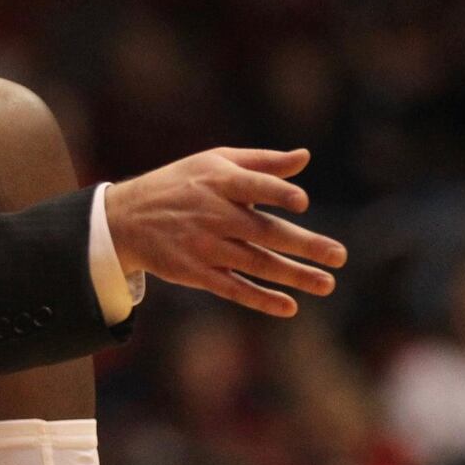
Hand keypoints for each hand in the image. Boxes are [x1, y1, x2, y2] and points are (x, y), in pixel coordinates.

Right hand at [105, 148, 346, 317]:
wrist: (124, 218)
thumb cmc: (180, 183)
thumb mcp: (213, 162)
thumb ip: (261, 162)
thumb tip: (305, 157)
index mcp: (217, 182)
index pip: (252, 187)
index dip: (277, 193)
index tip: (302, 203)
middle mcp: (211, 214)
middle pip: (263, 231)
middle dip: (303, 245)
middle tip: (339, 256)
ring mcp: (203, 246)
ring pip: (255, 263)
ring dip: (292, 275)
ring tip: (327, 283)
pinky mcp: (194, 272)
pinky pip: (232, 288)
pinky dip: (260, 298)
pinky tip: (288, 307)